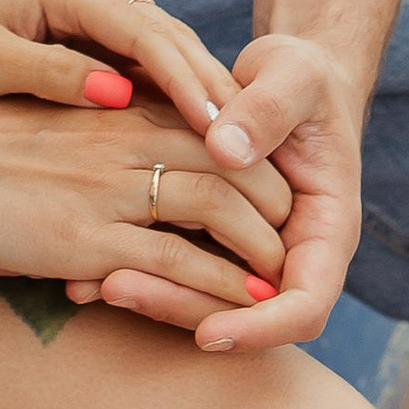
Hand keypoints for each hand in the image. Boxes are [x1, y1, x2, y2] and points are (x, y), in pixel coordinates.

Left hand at [0, 0, 246, 135]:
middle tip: (250, 143)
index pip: (143, 33)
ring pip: (170, 52)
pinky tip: (208, 139)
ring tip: (242, 147)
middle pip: (169, 38)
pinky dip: (183, 99)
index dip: (184, 78)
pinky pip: (154, 68)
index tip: (216, 124)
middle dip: (211, 87)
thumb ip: (48, 72)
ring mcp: (100, 16)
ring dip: (205, 94)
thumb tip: (117, 92)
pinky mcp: (101, 43)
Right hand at [0, 90, 290, 309]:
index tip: (273, 190)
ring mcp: (107, 190)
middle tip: (294, 238)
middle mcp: (119, 140)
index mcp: (112, 109)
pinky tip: (244, 308)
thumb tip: (133, 167)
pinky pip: (177, 266)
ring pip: (219, 211)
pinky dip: (221, 289)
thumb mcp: (50, 129)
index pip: (208, 124)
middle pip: (230, 163)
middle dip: (272, 204)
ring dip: (261, 249)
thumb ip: (98, 141)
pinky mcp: (88, 241)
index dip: (250, 158)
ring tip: (281, 281)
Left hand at [64, 30, 363, 353]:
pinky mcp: (209, 238)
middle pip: (243, 313)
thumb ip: (267, 112)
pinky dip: (137, 270)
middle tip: (118, 289)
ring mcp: (246, 251)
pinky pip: (178, 268)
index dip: (260, 325)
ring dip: (151, 294)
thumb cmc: (301, 77)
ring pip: (203, 298)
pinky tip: (83, 268)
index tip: (211, 331)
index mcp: (325, 230)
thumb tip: (227, 152)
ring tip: (89, 281)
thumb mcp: (294, 78)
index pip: (303, 304)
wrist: (284, 77)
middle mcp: (288, 254)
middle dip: (182, 307)